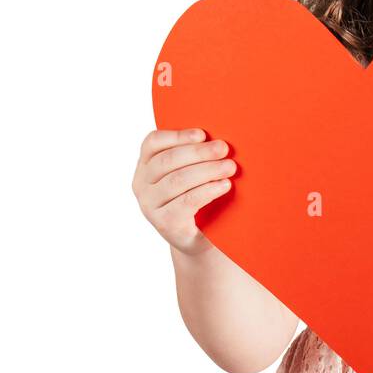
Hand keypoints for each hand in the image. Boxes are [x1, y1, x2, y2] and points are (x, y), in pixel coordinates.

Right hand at [132, 128, 236, 255]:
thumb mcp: (191, 173)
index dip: (177, 136)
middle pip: (168, 161)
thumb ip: (195, 156)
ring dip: (207, 170)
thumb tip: (218, 137)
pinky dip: (208, 190)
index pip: (153, 143)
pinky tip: (224, 185)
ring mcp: (150, 205)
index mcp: (146, 165)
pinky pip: (186, 201)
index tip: (202, 134)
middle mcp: (142, 184)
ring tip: (230, 167)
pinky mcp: (164, 223)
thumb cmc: (198, 197)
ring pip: (177, 180)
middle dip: (198, 152)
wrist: (198, 238)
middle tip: (224, 148)